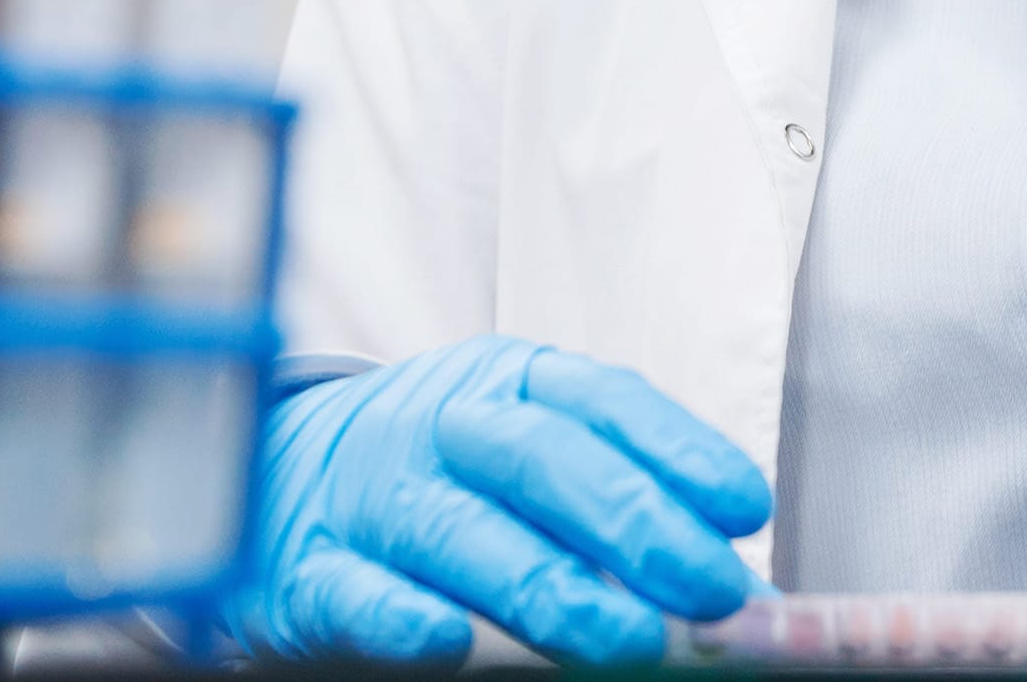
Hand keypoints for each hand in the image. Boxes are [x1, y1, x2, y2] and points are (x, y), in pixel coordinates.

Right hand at [236, 335, 771, 665]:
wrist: (280, 470)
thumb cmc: (441, 470)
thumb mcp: (528, 451)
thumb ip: (613, 496)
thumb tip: (724, 570)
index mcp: (511, 384)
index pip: (606, 403)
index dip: (680, 451)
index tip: (745, 509)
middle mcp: (444, 426)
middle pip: (544, 460)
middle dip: (635, 524)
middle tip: (708, 590)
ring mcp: (374, 495)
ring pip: (462, 533)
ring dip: (550, 589)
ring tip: (629, 640)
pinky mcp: (309, 569)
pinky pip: (356, 591)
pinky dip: (402, 617)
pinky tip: (449, 642)